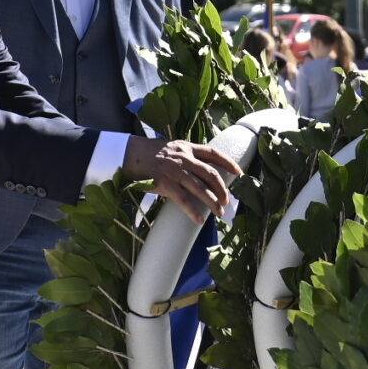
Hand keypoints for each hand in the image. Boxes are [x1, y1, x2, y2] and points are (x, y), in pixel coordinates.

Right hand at [123, 137, 241, 222]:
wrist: (128, 155)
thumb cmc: (149, 153)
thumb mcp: (171, 147)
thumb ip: (186, 154)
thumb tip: (200, 167)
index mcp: (186, 147)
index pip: (213, 153)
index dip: (228, 162)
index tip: (239, 172)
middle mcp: (184, 158)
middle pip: (211, 173)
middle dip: (222, 188)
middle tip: (227, 200)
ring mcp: (175, 172)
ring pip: (200, 188)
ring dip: (212, 201)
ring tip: (219, 212)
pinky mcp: (165, 184)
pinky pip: (183, 200)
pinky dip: (193, 212)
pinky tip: (199, 220)